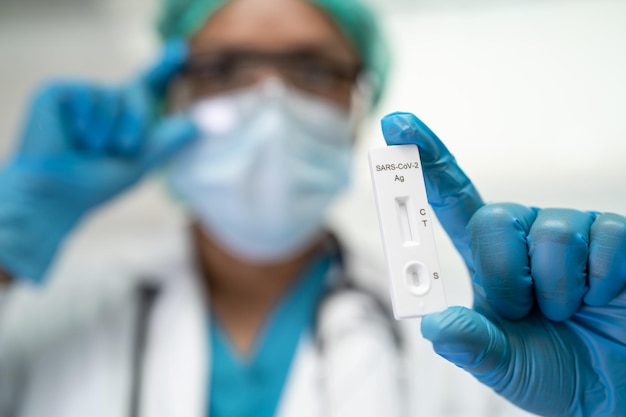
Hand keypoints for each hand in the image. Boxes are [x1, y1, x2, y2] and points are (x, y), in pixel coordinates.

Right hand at [0, 39, 197, 283]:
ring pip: (111, 95)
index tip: (181, 49)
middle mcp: (105, 102)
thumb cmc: (95, 184)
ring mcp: (81, 95)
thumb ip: (166, 141)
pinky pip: (85, 94)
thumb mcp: (139, 163)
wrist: (54, 194)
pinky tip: (75, 137)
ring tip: (89, 149)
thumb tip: (197, 124)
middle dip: (136, 123)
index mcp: (125, 117)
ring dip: (107, 129)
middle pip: (138, 92)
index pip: (148, 85)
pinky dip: (86, 120)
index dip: (165, 66)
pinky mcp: (57, 92)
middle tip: (121, 149)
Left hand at [381, 112, 625, 416]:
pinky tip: (604, 297)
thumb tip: (434, 324)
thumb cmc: (556, 371)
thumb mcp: (504, 366)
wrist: (614, 386)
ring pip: (552, 232)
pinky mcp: (613, 237)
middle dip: (507, 274)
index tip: (397, 124)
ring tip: (571, 310)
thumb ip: (471, 344)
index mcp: (488, 259)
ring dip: (559, 288)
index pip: (452, 199)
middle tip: (528, 310)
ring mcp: (571, 232)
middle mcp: (525, 235)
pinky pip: (603, 239)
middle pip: (494, 218)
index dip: (427, 161)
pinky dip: (601, 281)